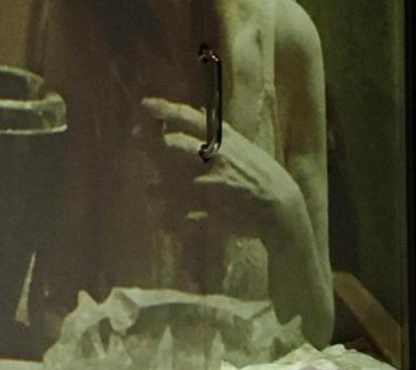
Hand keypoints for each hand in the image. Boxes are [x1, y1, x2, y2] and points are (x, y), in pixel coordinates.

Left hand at [137, 97, 306, 242]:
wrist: (279, 208)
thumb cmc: (260, 174)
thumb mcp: (242, 146)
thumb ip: (217, 133)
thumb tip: (195, 114)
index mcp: (224, 141)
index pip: (190, 118)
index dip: (165, 109)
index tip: (144, 104)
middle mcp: (215, 159)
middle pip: (173, 145)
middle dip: (149, 143)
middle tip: (136, 140)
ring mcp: (211, 186)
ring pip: (168, 184)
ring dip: (153, 188)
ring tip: (150, 191)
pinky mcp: (208, 212)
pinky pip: (175, 216)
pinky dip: (164, 219)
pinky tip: (160, 219)